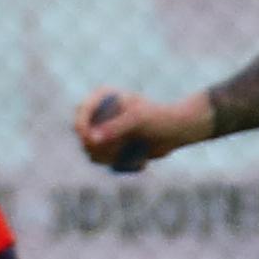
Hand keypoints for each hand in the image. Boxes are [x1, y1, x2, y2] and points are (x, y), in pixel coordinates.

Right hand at [71, 87, 200, 172]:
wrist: (177, 131)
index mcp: (103, 97)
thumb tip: (92, 139)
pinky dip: (116, 161)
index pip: (81, 111)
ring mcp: (104, 130)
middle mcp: (100, 112)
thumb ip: (114, 128)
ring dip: (109, 156)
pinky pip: (101, 158)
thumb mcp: (137, 120)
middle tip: (121, 147)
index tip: (90, 139)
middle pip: (82, 133)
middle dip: (98, 145)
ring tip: (131, 150)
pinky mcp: (110, 146)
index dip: (82, 126)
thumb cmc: (160, 119)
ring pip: (91, 150)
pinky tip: (136, 156)